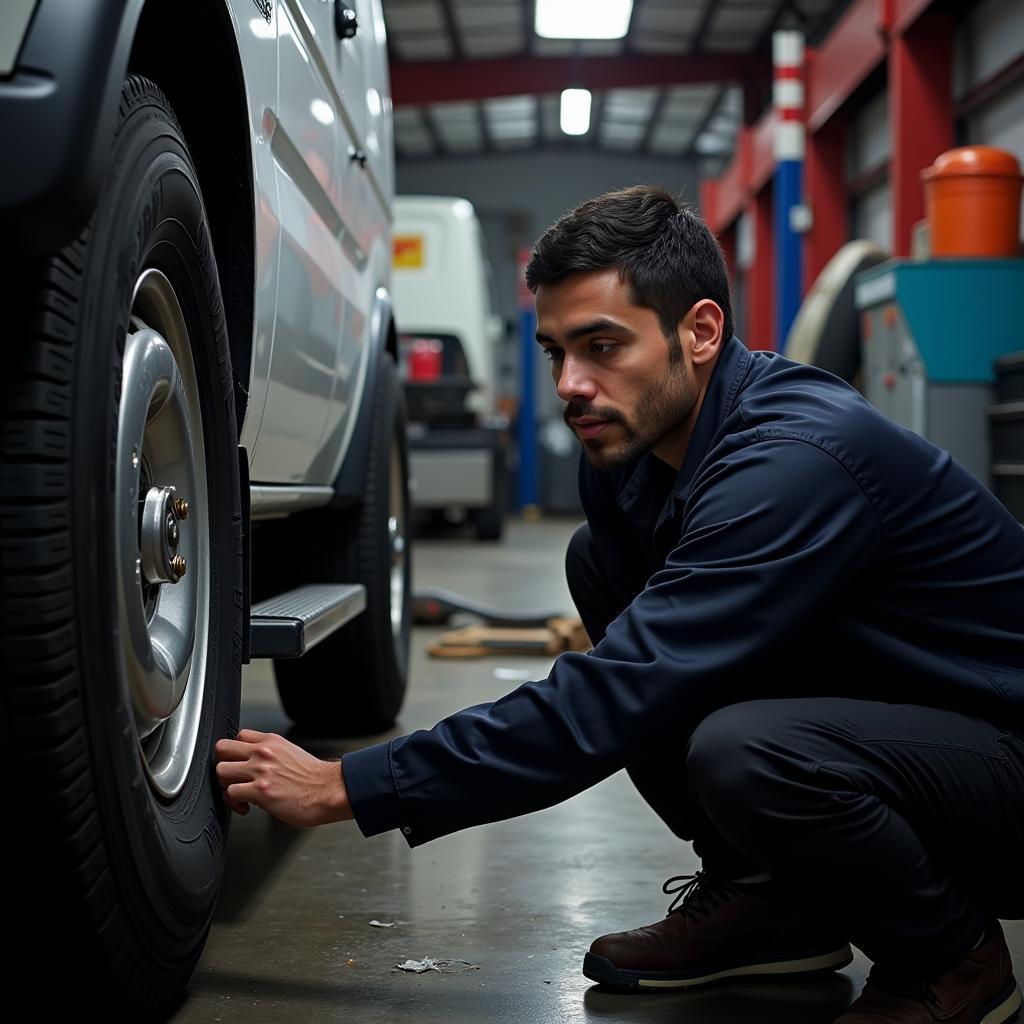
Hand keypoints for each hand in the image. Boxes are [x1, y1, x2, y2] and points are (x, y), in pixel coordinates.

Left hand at [214, 729, 352, 827]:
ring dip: (226, 785)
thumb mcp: (291, 753)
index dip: (235, 752)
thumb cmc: (314, 778)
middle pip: (222, 749)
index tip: (238, 763)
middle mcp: (263, 753)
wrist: (328, 791)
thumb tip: (256, 763)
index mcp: (272, 742)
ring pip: (221, 771)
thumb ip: (271, 754)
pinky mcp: (260, 791)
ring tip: (238, 793)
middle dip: (224, 765)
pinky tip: (245, 805)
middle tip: (232, 777)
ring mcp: (260, 771)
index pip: (238, 736)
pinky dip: (234, 802)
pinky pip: (230, 793)